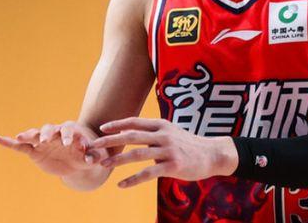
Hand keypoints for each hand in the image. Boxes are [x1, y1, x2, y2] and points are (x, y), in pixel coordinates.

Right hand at [0, 120, 110, 176]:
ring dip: (29, 135)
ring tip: (21, 136)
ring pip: (35, 135)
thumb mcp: (94, 157)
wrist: (78, 161)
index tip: (69, 143)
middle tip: (46, 140)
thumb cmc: (88, 155)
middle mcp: (56, 134)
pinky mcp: (34, 151)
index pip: (69, 130)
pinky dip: (10, 142)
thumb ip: (93, 156)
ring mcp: (43, 141)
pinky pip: (21, 146)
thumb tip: (90, 158)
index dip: (69, 136)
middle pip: (50, 129)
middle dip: (48, 133)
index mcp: (72, 132)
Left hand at [87, 117, 237, 188]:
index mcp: (162, 125)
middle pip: (132, 136)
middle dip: (111, 141)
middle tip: (94, 146)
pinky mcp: (173, 166)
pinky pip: (149, 173)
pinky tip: (122, 185)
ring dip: (119, 160)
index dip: (118, 124)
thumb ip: (154, 132)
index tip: (102, 128)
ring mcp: (169, 150)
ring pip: (138, 154)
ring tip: (104, 165)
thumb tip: (131, 131)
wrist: (213, 154)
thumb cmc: (190, 144)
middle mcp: (164, 135)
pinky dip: (133, 179)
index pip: (135, 122)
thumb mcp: (172, 132)